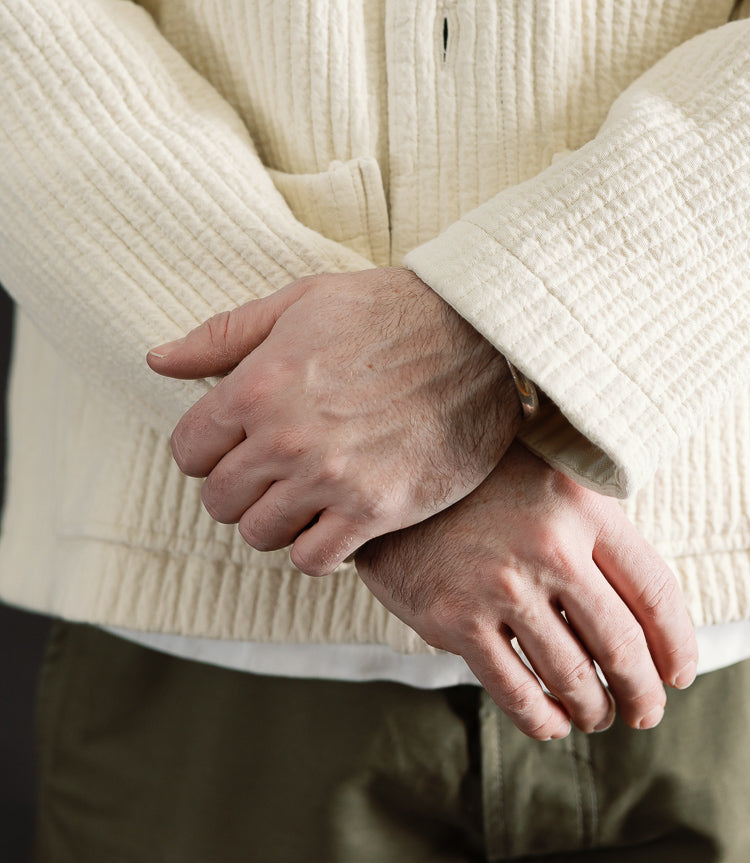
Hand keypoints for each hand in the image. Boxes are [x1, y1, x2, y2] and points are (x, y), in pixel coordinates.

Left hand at [146, 269, 521, 574]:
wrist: (479, 334)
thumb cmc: (387, 309)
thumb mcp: (299, 302)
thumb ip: (222, 335)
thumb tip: (156, 360)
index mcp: (258, 385)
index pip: (188, 450)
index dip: (205, 448)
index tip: (234, 442)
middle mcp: (285, 438)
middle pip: (218, 499)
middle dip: (236, 485)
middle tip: (270, 469)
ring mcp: (330, 479)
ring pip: (259, 534)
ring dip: (273, 518)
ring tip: (301, 493)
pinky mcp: (375, 510)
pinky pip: (312, 560)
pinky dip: (313, 547)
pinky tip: (331, 519)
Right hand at [355, 442, 698, 739]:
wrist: (396, 478)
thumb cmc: (488, 481)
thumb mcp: (554, 481)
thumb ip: (600, 534)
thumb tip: (652, 621)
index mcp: (584, 505)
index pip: (655, 591)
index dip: (677, 643)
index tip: (680, 673)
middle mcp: (549, 546)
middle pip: (621, 645)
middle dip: (643, 692)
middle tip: (647, 711)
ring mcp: (501, 585)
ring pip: (572, 676)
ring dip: (594, 708)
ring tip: (599, 714)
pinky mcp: (455, 619)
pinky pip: (515, 691)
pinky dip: (543, 718)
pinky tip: (554, 722)